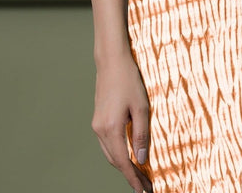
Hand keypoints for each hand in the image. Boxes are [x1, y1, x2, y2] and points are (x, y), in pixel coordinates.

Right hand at [91, 53, 153, 192]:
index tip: (143, 191)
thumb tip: (141, 159)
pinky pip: (107, 143)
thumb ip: (141, 135)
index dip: (133, 178)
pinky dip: (117, 153)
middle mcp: (100, 130)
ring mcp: (97, 125)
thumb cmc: (129, 80)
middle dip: (129, 174)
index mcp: (111, 128)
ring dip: (123, 164)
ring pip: (110, 153)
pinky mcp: (98, 119)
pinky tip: (128, 154)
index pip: (123, 162)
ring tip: (139, 173)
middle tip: (145, 185)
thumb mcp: (141, 107)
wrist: (111, 61)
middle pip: (115, 161)